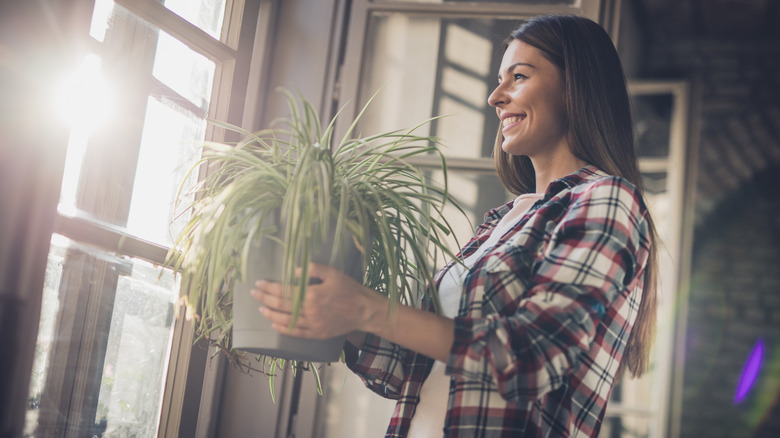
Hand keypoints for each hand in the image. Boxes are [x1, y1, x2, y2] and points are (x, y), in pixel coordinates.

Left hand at [250, 262, 379, 339]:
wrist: (364, 310)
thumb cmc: (349, 289)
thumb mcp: (333, 273)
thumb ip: (313, 269)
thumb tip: (292, 272)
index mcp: (312, 295)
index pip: (284, 291)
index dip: (269, 287)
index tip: (258, 283)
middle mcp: (310, 311)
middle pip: (281, 305)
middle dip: (265, 298)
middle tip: (254, 293)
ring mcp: (313, 325)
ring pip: (285, 321)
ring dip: (271, 315)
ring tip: (261, 309)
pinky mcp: (317, 334)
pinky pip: (296, 333)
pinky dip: (283, 329)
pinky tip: (275, 325)